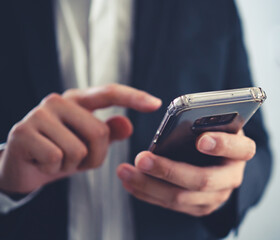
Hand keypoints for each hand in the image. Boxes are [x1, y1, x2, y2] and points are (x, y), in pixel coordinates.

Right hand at [0, 84, 161, 193]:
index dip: (134, 97)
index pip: (109, 93)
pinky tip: (43, 163)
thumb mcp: (88, 145)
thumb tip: (128, 124)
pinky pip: (58, 158)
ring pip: (79, 148)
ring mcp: (39, 114)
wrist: (20, 169)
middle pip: (99, 132)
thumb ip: (108, 132)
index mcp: (77, 101)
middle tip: (77, 160)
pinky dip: (55, 169)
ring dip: (74, 165)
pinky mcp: (24, 132)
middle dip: (95, 156)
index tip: (157, 104)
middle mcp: (58, 101)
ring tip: (58, 160)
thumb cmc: (58, 153)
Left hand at [117, 130, 255, 216]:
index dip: (222, 145)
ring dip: (150, 185)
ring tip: (126, 171)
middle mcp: (232, 177)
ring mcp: (217, 196)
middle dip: (169, 171)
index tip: (201, 140)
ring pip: (182, 197)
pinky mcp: (200, 207)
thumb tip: (178, 119)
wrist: (220, 160)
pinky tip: (130, 182)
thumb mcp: (216, 123)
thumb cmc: (215, 133)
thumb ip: (204, 121)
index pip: (240, 149)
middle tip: (142, 158)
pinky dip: (147, 194)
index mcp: (241, 150)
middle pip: (203, 180)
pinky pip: (171, 205)